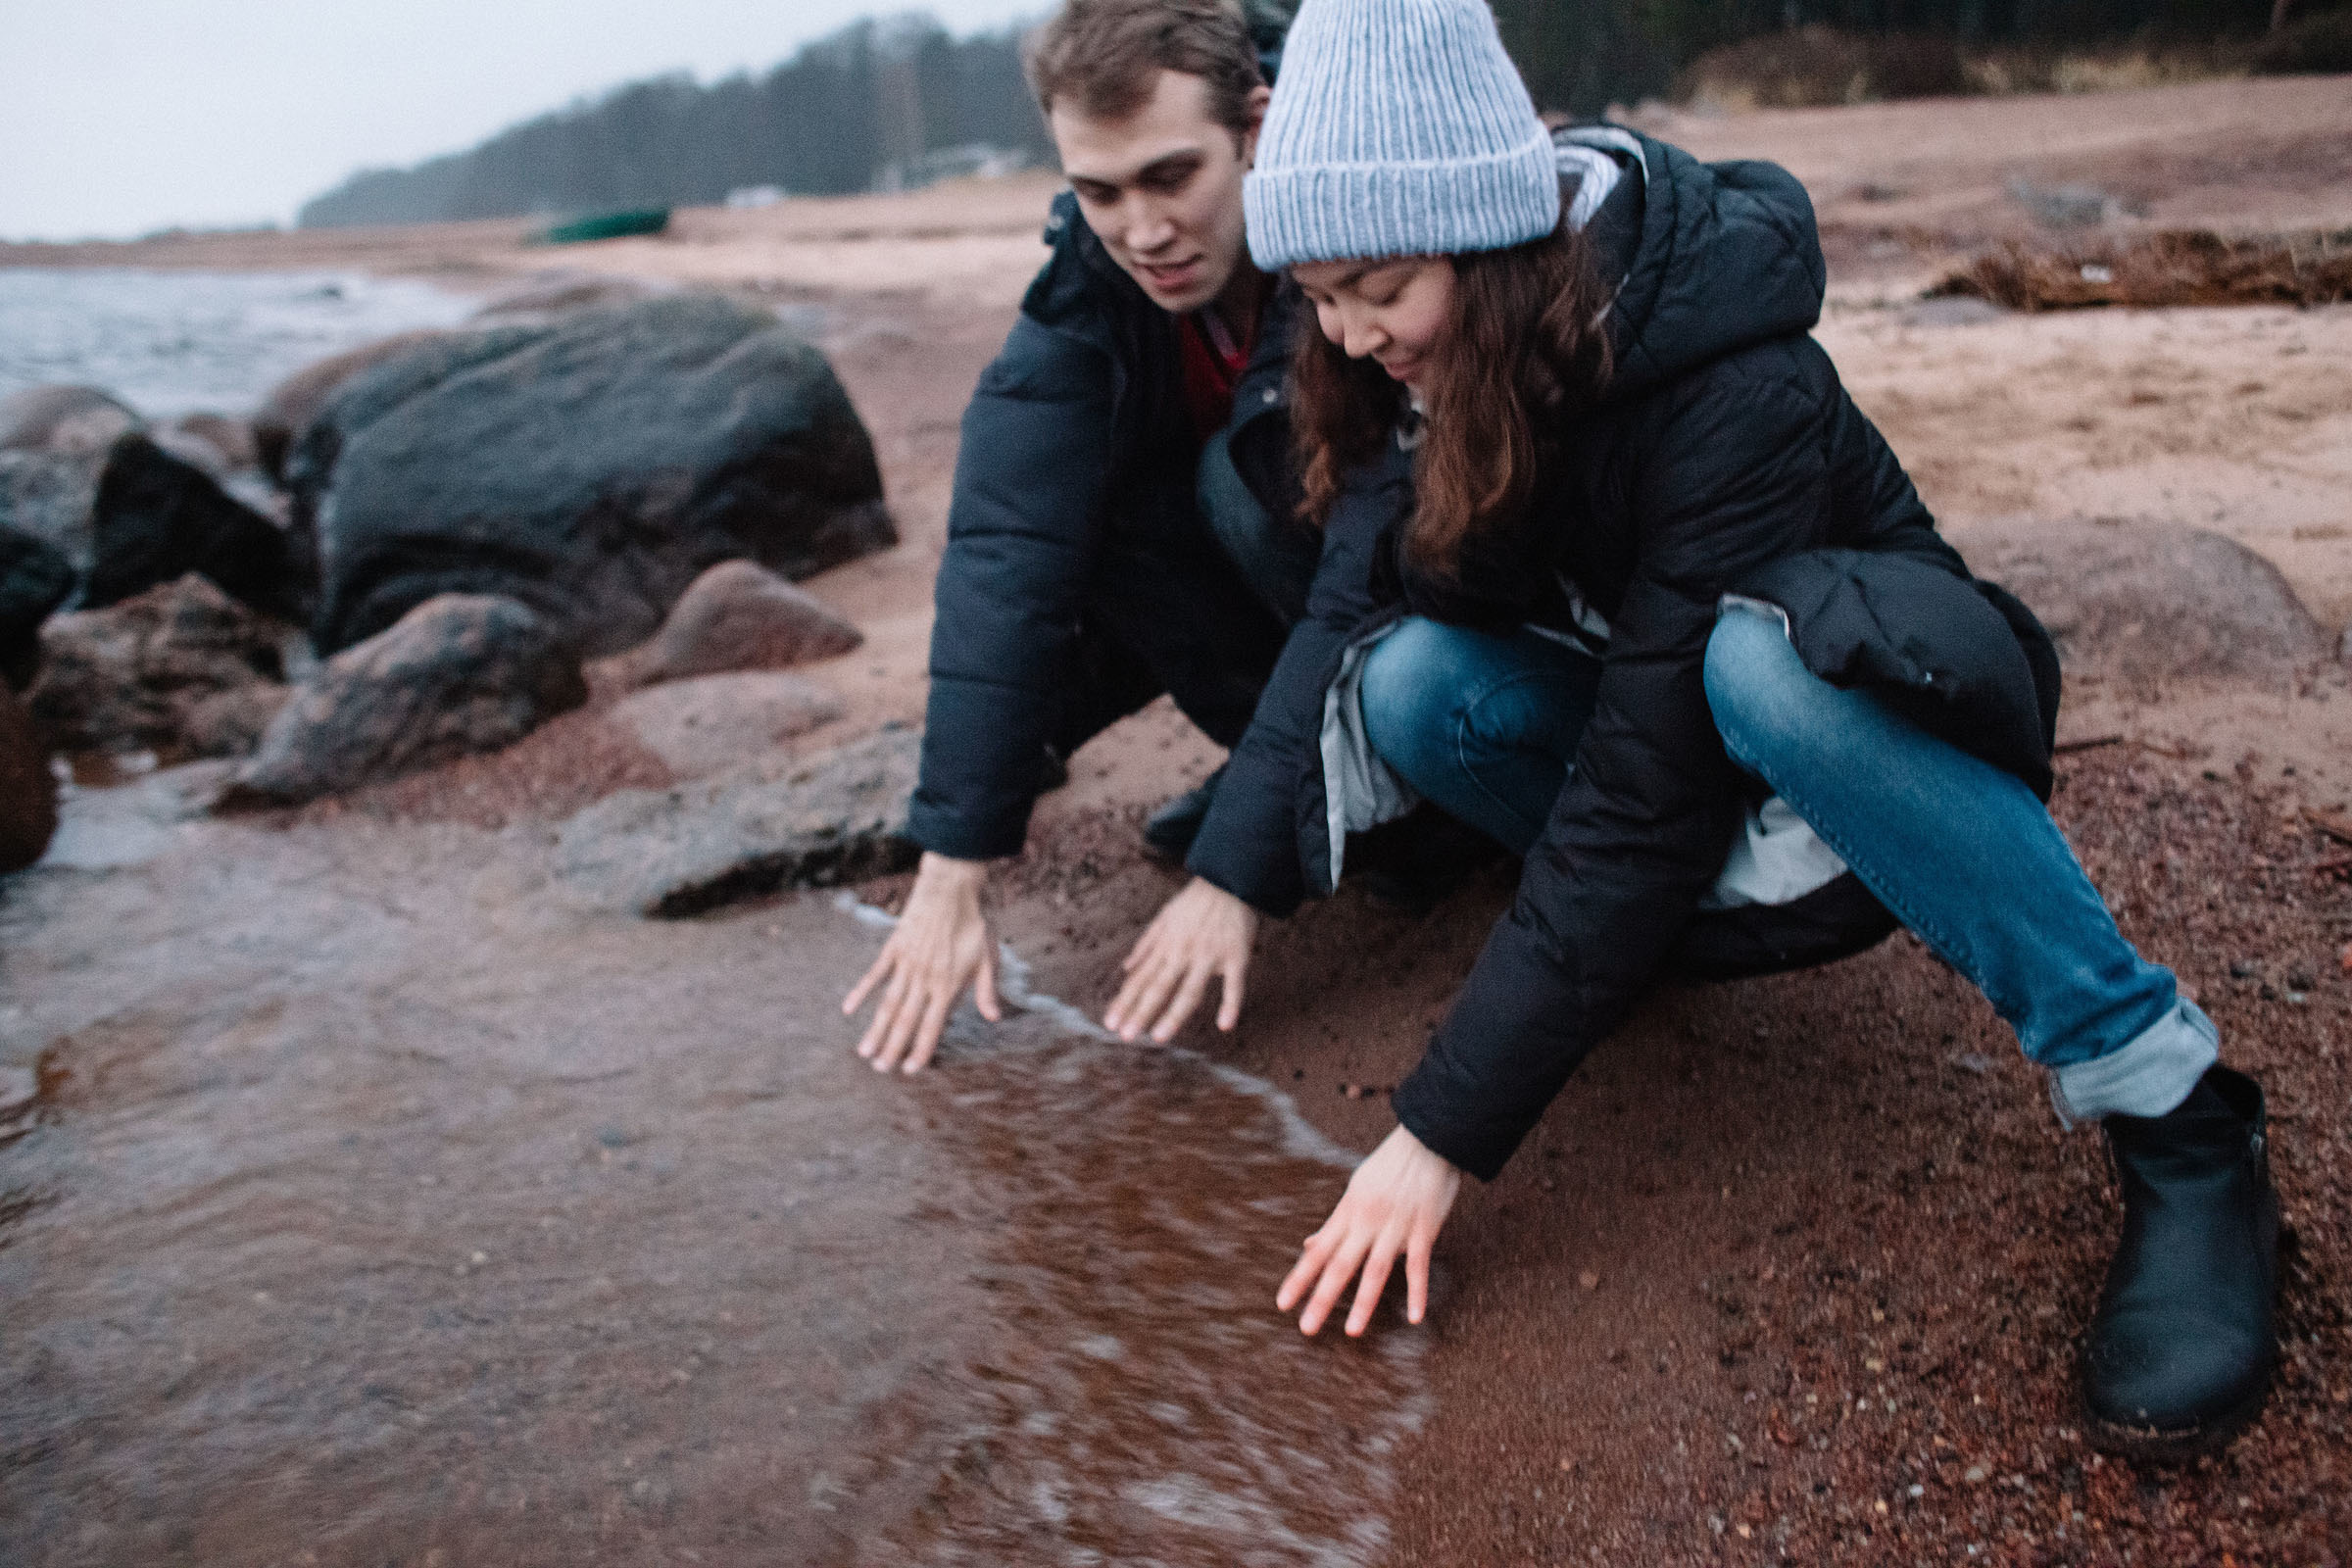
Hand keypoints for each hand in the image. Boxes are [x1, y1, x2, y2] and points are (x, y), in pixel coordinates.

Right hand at [841, 852, 1000, 1073]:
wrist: (951, 888)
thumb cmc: (974, 923)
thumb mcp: (988, 957)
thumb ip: (986, 990)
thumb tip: (993, 1018)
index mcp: (948, 985)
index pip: (932, 1026)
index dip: (921, 1050)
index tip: (909, 1070)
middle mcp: (924, 979)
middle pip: (906, 1021)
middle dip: (892, 1048)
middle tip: (879, 1070)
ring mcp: (906, 964)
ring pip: (888, 1003)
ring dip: (876, 1030)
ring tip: (864, 1053)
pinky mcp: (894, 949)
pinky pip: (875, 974)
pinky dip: (861, 991)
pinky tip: (848, 1009)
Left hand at [1103, 876, 1258, 1042]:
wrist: (1229, 879)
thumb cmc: (1195, 901)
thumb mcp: (1163, 917)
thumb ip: (1145, 945)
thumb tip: (1125, 969)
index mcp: (1165, 946)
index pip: (1140, 979)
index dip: (1124, 1002)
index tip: (1110, 1023)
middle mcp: (1183, 953)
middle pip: (1159, 987)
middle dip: (1140, 1012)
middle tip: (1126, 1035)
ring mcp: (1210, 956)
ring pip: (1190, 990)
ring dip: (1174, 1014)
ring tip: (1159, 1037)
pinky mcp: (1236, 956)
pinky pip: (1234, 985)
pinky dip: (1231, 1004)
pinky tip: (1225, 1025)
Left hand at [1277, 1123, 1460, 1336]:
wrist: (1429, 1139)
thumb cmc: (1390, 1165)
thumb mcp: (1355, 1189)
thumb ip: (1335, 1223)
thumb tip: (1309, 1245)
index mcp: (1348, 1212)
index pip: (1318, 1252)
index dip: (1299, 1278)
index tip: (1282, 1303)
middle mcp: (1367, 1221)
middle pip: (1341, 1265)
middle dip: (1322, 1298)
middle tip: (1307, 1328)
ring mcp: (1396, 1226)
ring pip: (1376, 1270)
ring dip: (1363, 1302)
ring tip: (1352, 1331)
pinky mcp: (1424, 1229)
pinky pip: (1419, 1266)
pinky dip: (1417, 1292)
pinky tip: (1414, 1317)